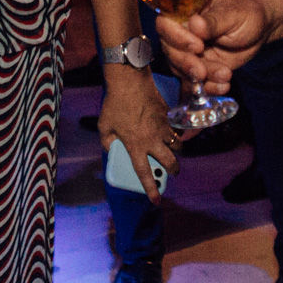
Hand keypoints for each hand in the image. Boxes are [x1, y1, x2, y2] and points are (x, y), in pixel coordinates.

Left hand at [98, 68, 179, 204]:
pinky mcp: (168, 116)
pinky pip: (176, 129)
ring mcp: (162, 128)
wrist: (129, 81)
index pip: (144, 173)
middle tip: (172, 172)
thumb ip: (107, 141)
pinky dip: (176, 133)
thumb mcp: (104, 126)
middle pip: (170, 163)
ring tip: (172, 151)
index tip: (156, 200)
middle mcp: (152, 140)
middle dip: (173, 171)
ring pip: (178, 147)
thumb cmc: (115, 103)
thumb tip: (111, 148)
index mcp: (135, 146)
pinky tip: (171, 132)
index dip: (151, 189)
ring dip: (176, 152)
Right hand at [156, 0, 270, 94]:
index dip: (176, 37)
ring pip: (181, 69)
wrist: (259, 29)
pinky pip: (194, 82)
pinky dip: (208, 88)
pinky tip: (224, 86)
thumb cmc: (245, 12)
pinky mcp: (198, 68)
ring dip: (202, 78)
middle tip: (204, 71)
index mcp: (185, 12)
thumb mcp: (232, 14)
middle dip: (187, 63)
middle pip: (170, 50)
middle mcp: (182, 32)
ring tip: (225, 74)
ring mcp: (188, 52)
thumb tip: (195, 24)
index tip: (198, 46)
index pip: (166, 24)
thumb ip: (213, 21)